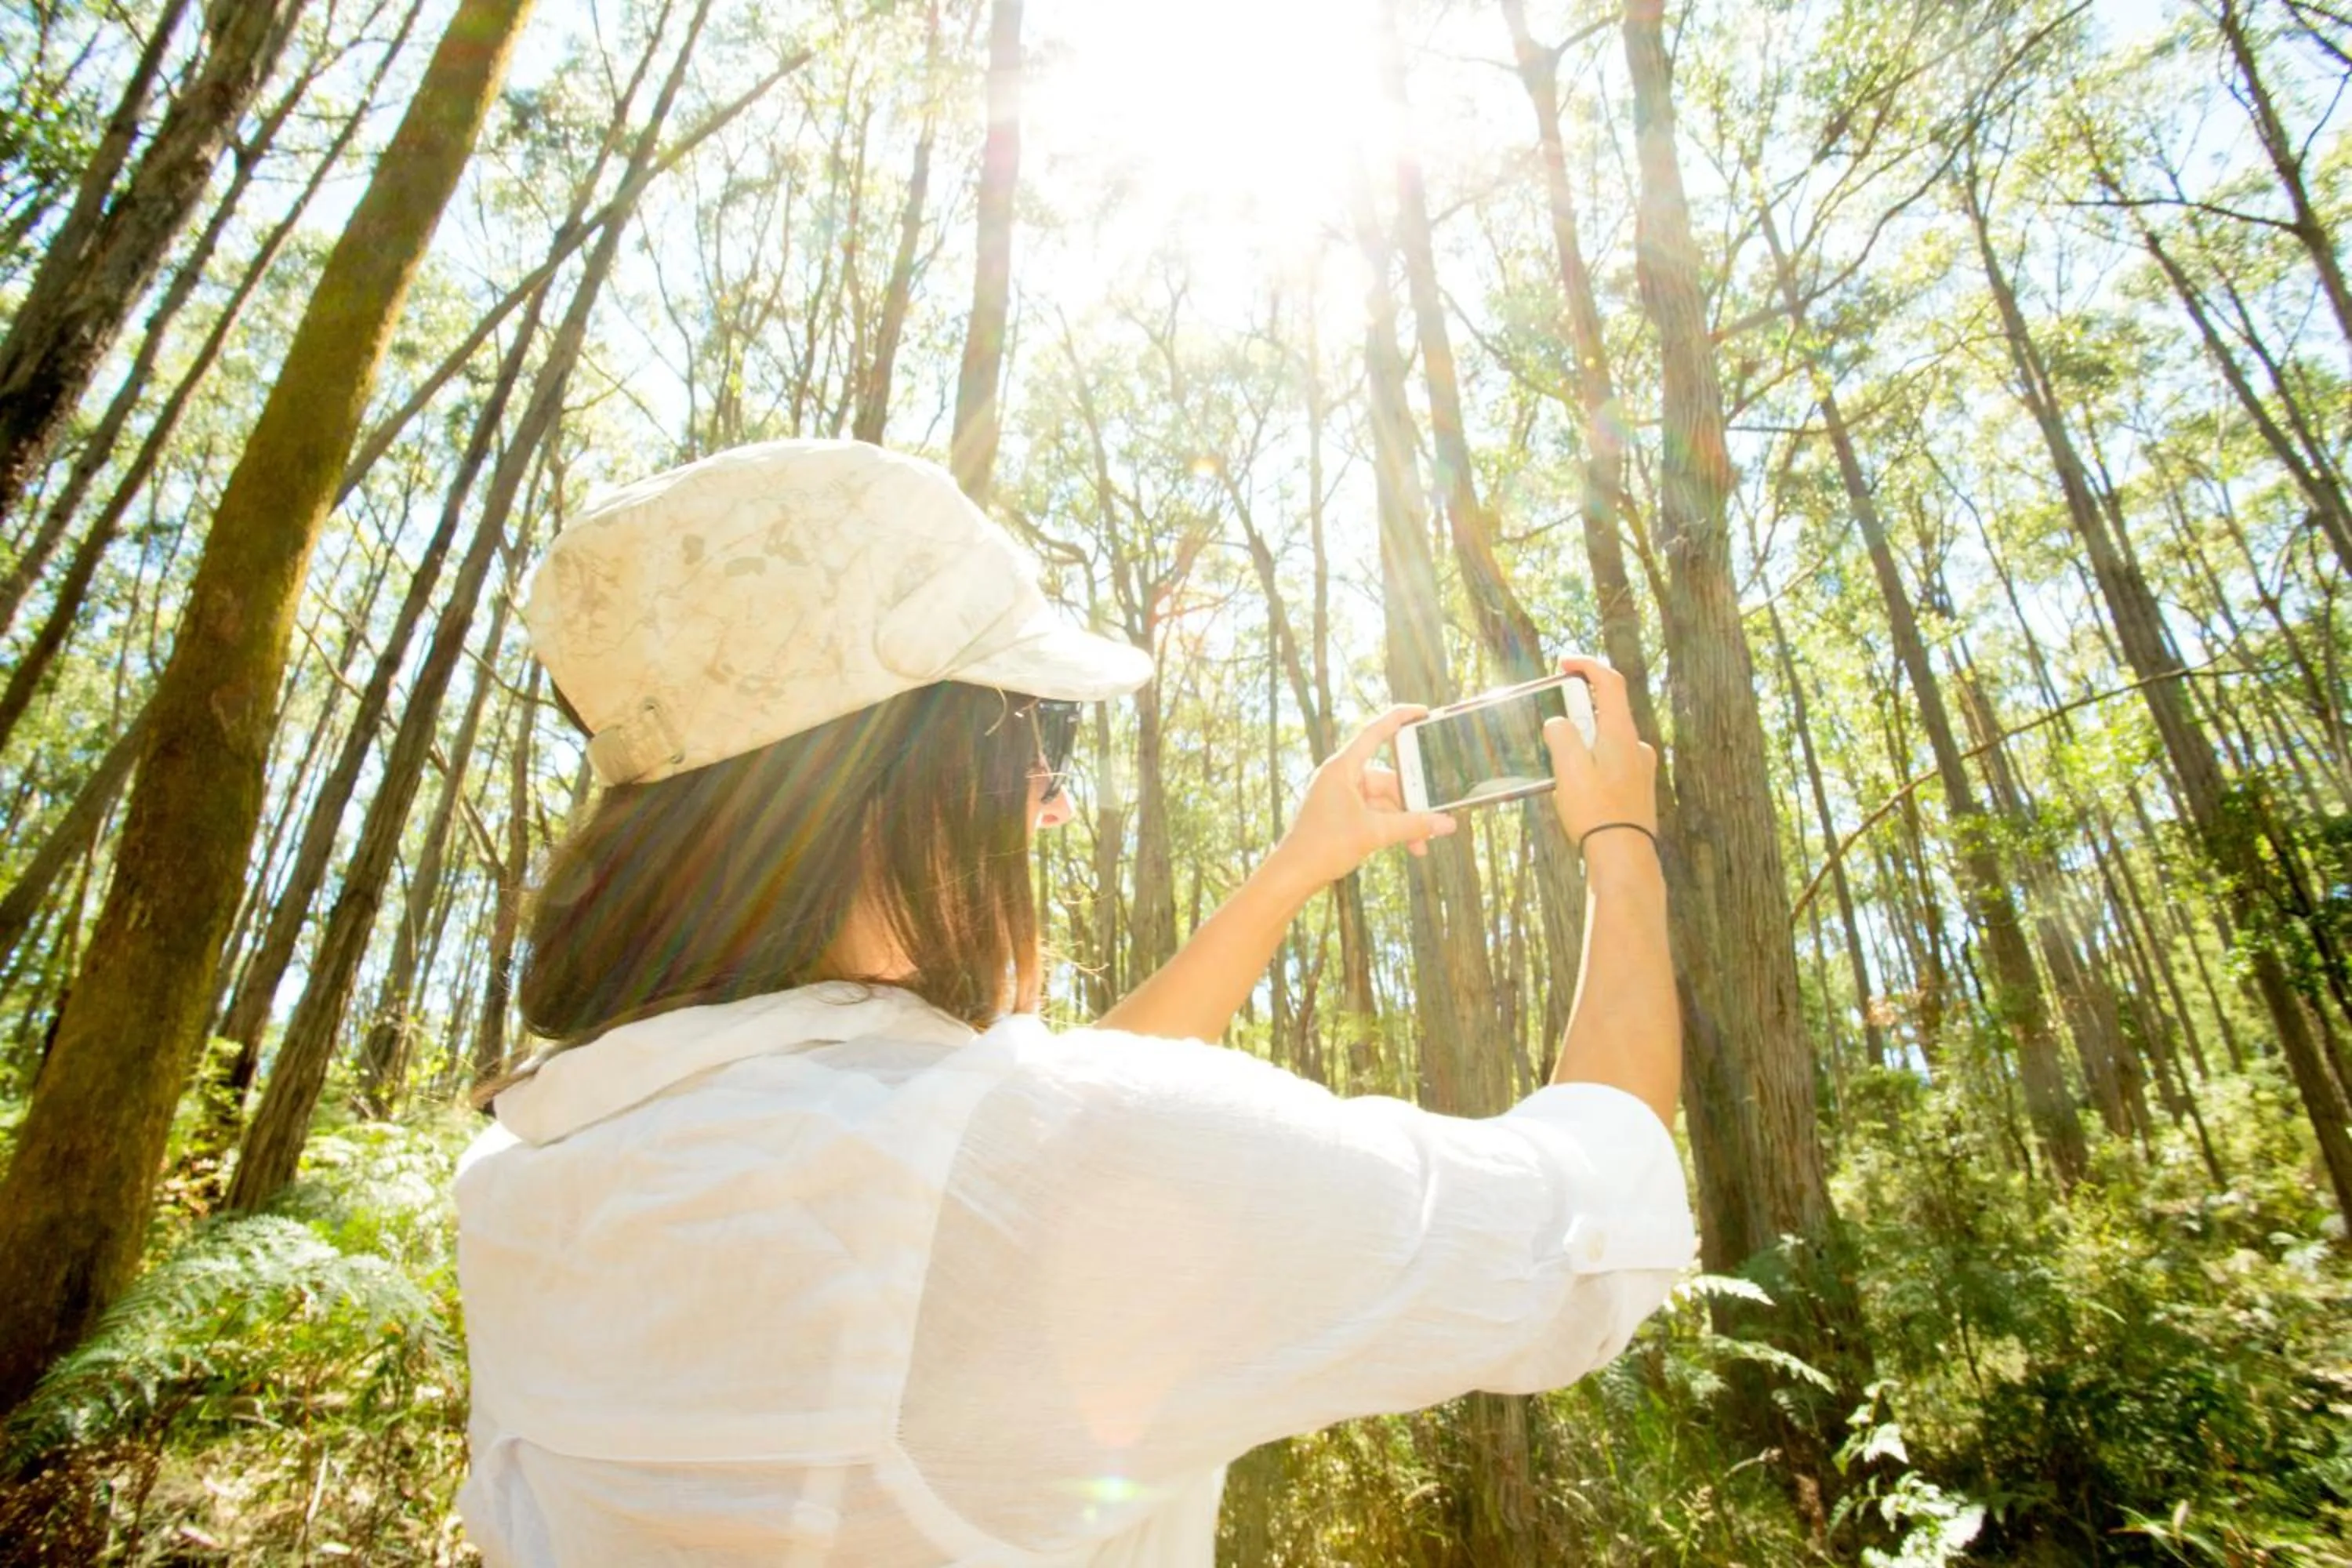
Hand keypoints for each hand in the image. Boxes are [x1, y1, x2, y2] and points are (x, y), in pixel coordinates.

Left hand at [1269, 705, 1459, 888]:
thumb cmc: (1323, 846)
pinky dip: (1391, 827)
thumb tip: (1447, 824)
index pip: (1375, 732)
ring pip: (1385, 801)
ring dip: (1404, 821)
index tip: (1423, 712)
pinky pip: (1375, 813)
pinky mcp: (1343, 814)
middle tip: (1435, 815)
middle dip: (1412, 801)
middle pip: (1388, 778)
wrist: (1293, 874)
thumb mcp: (1375, 833)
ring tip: (1422, 843)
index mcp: (1342, 768)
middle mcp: (1342, 776)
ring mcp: (1342, 795)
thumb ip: (1414, 826)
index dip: (1400, 717)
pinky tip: (1410, 845)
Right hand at [1544, 655, 1658, 848]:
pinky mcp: (1636, 786)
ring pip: (1606, 739)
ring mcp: (1639, 767)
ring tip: (1558, 767)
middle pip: (1605, 711)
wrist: (1623, 857)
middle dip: (1575, 712)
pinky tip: (1574, 787)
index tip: (1564, 663)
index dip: (1587, 665)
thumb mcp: (1568, 769)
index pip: (1610, 682)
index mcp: (1622, 734)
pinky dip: (1590, 761)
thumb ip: (1561, 736)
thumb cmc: (1596, 813)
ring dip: (1581, 741)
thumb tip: (1558, 723)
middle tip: (1551, 727)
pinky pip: (1610, 761)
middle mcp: (1636, 746)